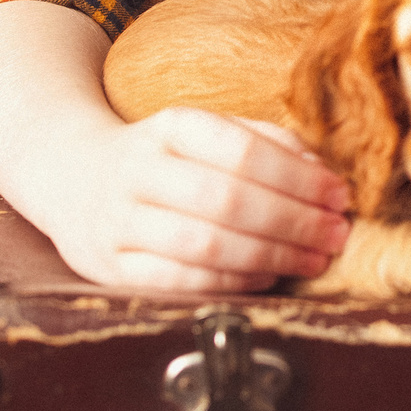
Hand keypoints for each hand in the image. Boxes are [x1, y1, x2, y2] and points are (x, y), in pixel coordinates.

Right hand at [39, 107, 353, 292]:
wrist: (72, 177)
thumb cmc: (163, 158)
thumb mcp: (206, 133)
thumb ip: (266, 144)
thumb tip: (323, 173)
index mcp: (171, 126)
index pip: (244, 151)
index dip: (299, 177)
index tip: (339, 196)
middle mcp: (140, 170)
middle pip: (228, 200)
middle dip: (293, 222)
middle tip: (335, 235)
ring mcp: (120, 221)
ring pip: (204, 244)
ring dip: (270, 256)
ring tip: (312, 260)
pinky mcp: (110, 267)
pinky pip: (179, 282)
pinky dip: (231, 284)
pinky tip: (266, 279)